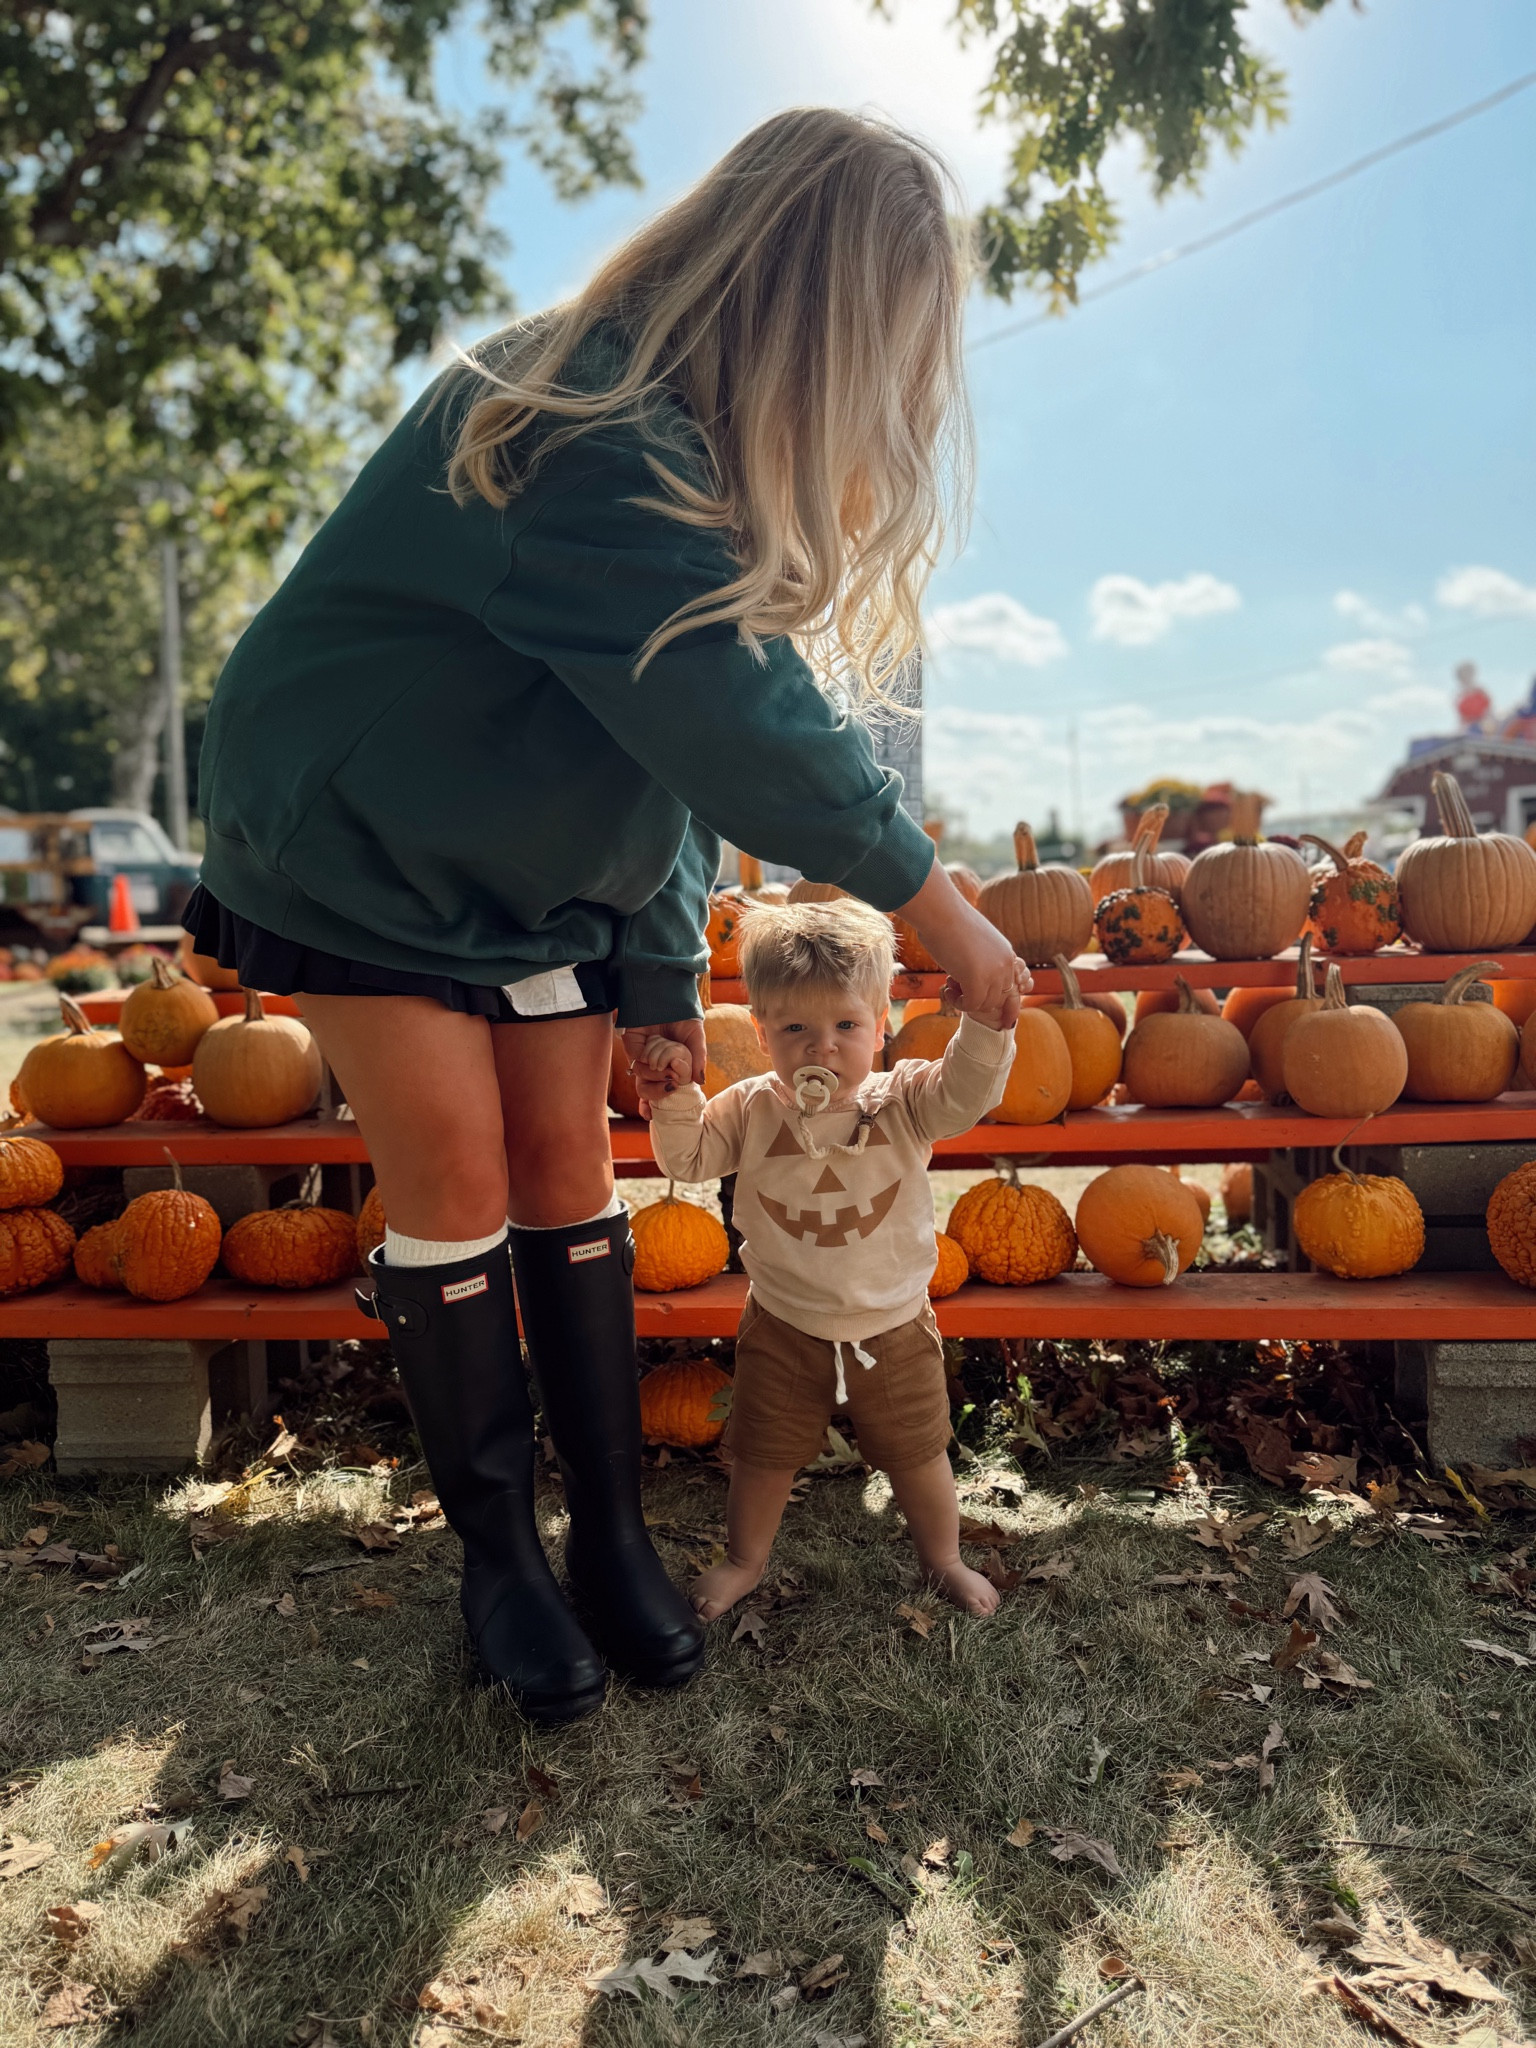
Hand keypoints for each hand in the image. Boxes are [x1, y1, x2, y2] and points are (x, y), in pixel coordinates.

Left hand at [621, 1019, 705, 1119]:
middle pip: (650, 1092)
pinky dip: (648, 1061)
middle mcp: (656, 1064)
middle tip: (671, 1086)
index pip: (665, 1089)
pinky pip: (637, 1065)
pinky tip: (654, 1050)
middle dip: (658, 1095)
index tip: (657, 1116)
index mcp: (672, 1064)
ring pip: (643, 1081)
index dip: (661, 1104)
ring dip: (656, 1074)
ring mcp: (643, 1058)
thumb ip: (698, 1059)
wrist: (663, 993)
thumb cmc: (682, 1013)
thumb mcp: (696, 1037)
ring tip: (664, 1061)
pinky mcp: (632, 1048)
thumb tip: (700, 1082)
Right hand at [893, 862, 1030, 1030]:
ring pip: (986, 1004)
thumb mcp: (974, 940)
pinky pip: (971, 1005)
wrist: (940, 911)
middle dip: (977, 997)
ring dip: (967, 1002)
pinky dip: (958, 1004)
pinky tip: (947, 990)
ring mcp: (994, 973)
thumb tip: (970, 969)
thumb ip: (979, 956)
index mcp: (1006, 953)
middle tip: (956, 985)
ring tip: (951, 988)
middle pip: (997, 998)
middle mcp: (1005, 964)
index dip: (987, 992)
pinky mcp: (977, 980)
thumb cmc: (949, 920)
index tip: (967, 987)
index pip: (1006, 986)